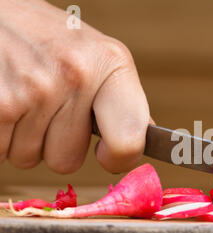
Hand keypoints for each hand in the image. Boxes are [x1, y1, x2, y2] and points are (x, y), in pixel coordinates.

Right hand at [0, 0, 151, 172]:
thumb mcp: (95, 54)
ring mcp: (35, 90)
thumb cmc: (45, 37)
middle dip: (53, 142)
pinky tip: (5, 98)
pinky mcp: (0, 104)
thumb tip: (144, 138)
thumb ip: (120, 99)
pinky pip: (2, 152)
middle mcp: (77, 75)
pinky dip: (1, 135)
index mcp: (111, 63)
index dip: (118, 159)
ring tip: (22, 95)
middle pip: (68, 161)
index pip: (129, 141)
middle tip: (44, 103)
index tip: (107, 155)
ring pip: (31, 158)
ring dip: (24, 137)